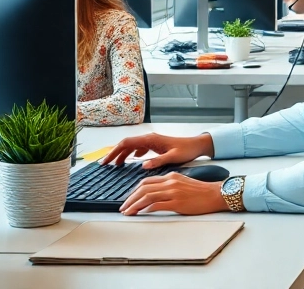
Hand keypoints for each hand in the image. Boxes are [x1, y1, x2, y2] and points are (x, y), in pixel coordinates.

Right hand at [100, 133, 214, 169]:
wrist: (197, 145)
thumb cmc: (187, 150)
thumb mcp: (173, 157)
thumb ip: (158, 161)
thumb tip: (143, 165)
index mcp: (151, 140)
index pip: (126, 143)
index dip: (114, 152)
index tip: (105, 161)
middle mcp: (150, 138)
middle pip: (126, 144)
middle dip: (114, 153)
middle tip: (105, 164)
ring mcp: (152, 141)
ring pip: (132, 146)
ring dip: (123, 154)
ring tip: (116, 165)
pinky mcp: (156, 145)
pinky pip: (139, 148)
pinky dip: (132, 153)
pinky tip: (132, 160)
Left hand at [120, 173, 226, 215]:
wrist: (215, 194)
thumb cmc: (201, 191)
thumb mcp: (182, 183)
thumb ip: (168, 186)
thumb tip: (154, 196)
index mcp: (171, 176)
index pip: (146, 182)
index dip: (134, 191)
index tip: (128, 199)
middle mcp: (170, 182)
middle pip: (143, 188)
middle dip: (130, 199)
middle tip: (123, 207)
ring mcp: (174, 192)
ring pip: (147, 196)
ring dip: (135, 205)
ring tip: (128, 212)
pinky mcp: (178, 202)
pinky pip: (158, 205)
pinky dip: (147, 209)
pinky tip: (142, 213)